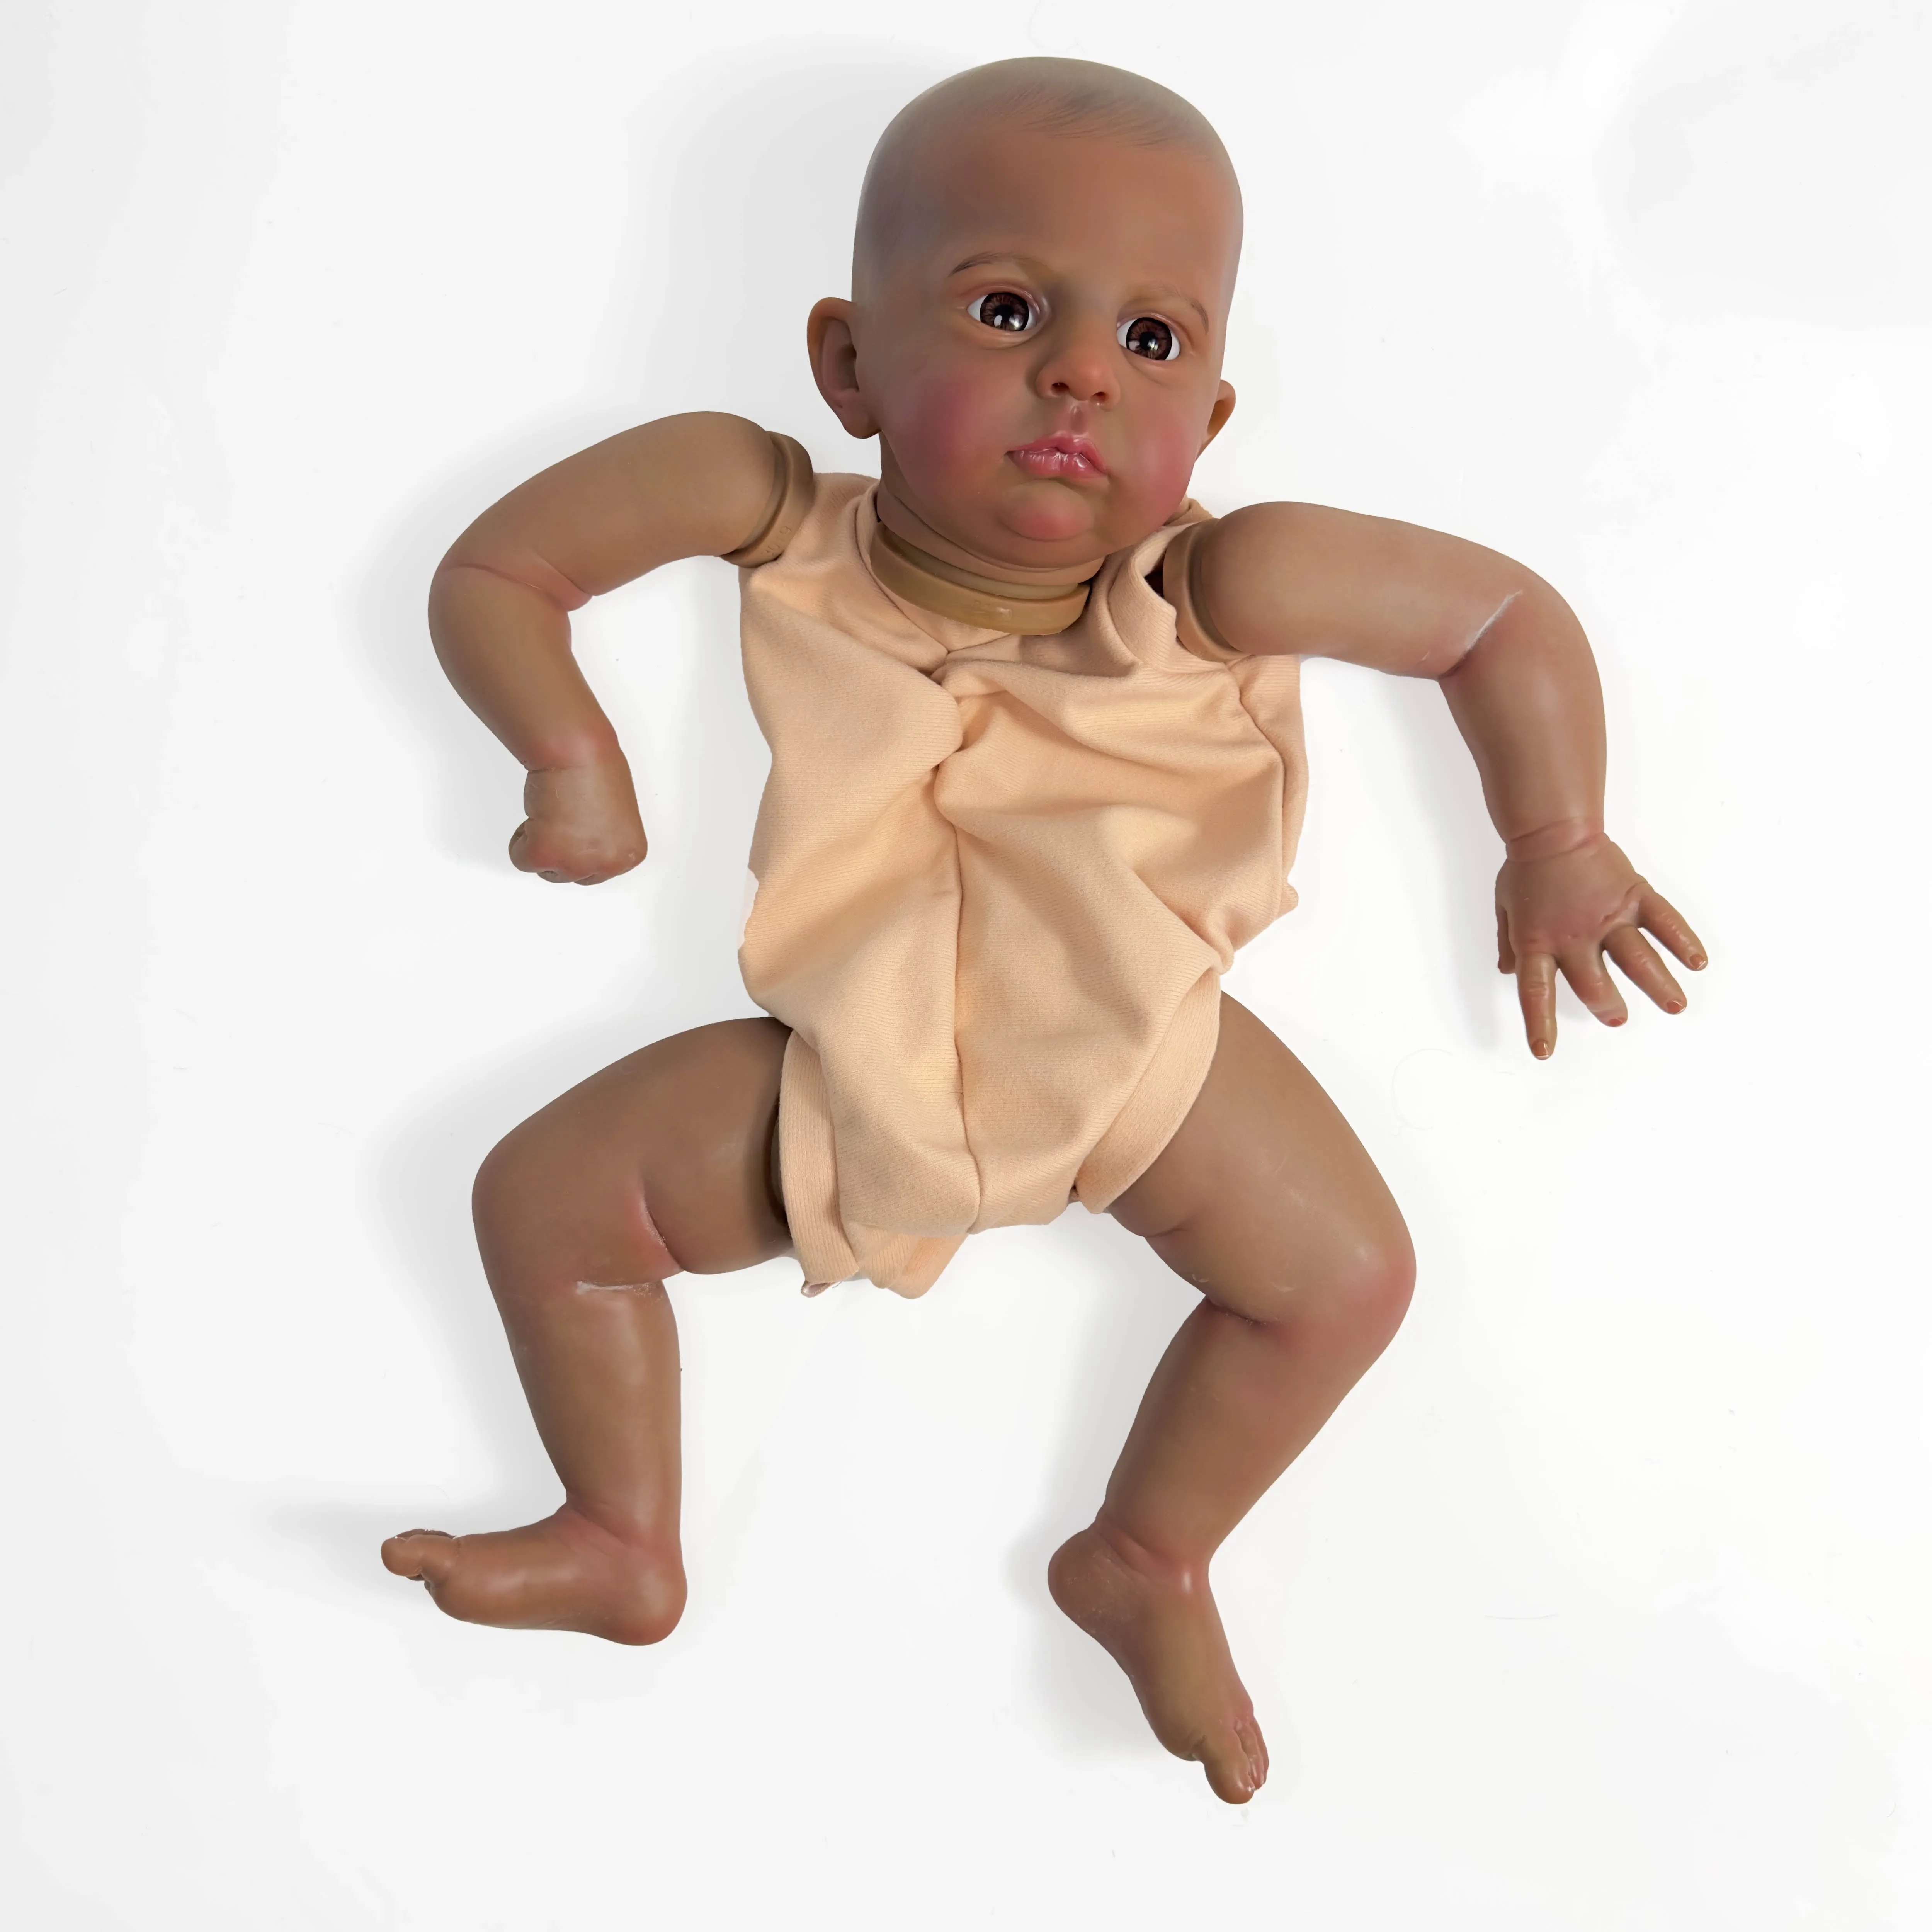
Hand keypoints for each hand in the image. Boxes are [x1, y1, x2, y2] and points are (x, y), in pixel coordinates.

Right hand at [507, 755, 647, 884]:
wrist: (576, 751)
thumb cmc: (596, 768)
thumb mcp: (614, 815)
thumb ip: (603, 838)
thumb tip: (586, 843)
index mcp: (628, 854)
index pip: (598, 871)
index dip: (581, 849)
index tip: (577, 831)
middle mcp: (606, 864)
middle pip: (572, 875)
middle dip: (561, 851)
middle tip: (562, 820)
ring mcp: (575, 863)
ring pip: (546, 869)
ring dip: (542, 843)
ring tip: (553, 811)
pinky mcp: (544, 856)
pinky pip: (521, 858)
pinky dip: (521, 839)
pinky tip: (538, 812)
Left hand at [1495, 832, 1704, 1057]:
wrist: (1553, 828)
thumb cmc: (1526, 869)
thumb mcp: (1505, 908)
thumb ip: (1509, 942)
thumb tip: (1508, 972)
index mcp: (1537, 941)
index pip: (1536, 992)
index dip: (1540, 1024)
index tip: (1544, 1052)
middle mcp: (1575, 935)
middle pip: (1594, 983)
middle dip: (1606, 1006)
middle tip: (1615, 1018)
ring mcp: (1609, 915)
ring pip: (1637, 959)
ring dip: (1658, 986)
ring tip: (1674, 1006)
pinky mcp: (1634, 895)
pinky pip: (1664, 921)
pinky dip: (1683, 942)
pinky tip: (1697, 962)